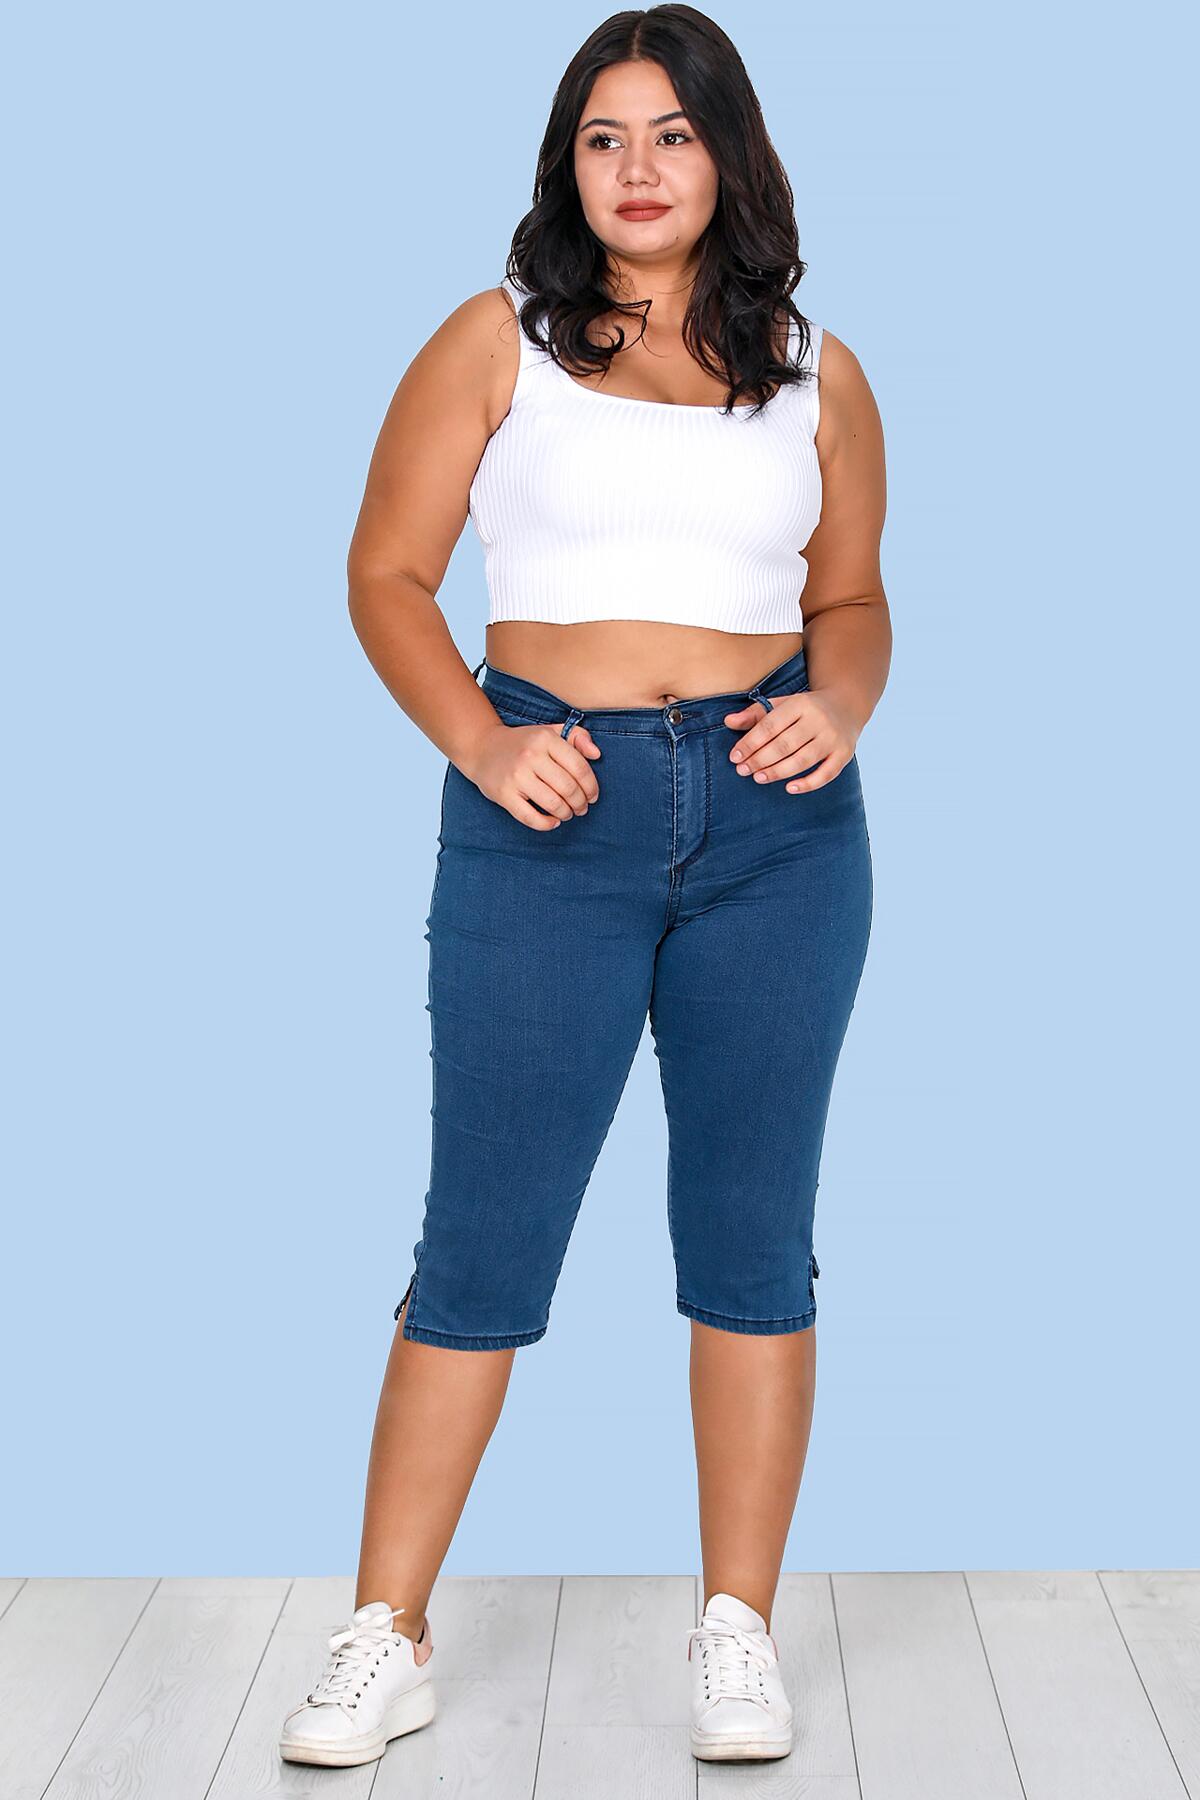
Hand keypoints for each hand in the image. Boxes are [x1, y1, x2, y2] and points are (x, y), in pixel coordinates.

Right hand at [463, 719, 601, 830]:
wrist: (483, 748)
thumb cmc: (524, 743)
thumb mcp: (551, 731)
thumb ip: (578, 737)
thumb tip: (597, 755)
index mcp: (545, 738)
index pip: (579, 767)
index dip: (591, 786)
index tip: (593, 796)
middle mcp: (531, 756)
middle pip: (568, 788)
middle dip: (581, 803)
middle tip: (582, 808)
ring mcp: (516, 776)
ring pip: (553, 804)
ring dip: (566, 813)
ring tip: (568, 814)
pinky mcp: (504, 794)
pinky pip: (530, 817)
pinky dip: (546, 824)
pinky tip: (553, 821)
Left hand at [722, 687, 858, 792]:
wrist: (846, 705)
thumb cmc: (806, 708)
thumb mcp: (783, 704)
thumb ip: (756, 714)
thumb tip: (728, 722)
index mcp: (800, 704)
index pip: (770, 726)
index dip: (750, 743)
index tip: (735, 757)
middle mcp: (819, 720)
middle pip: (785, 744)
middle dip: (760, 759)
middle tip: (743, 771)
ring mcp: (833, 738)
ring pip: (802, 760)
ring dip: (778, 772)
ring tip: (758, 778)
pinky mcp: (844, 754)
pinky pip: (826, 774)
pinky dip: (808, 783)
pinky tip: (789, 788)